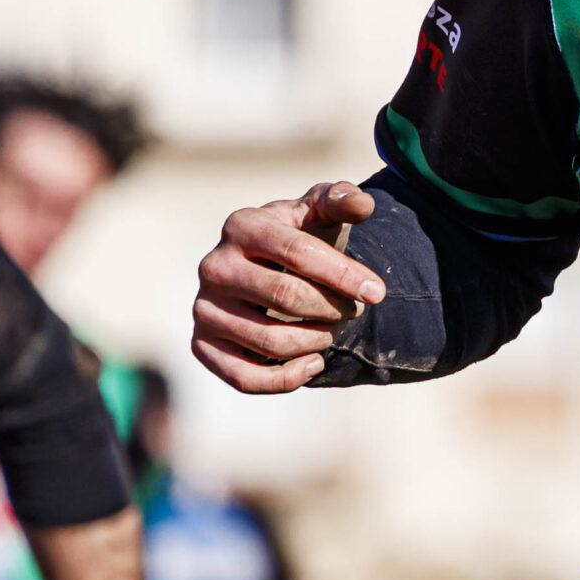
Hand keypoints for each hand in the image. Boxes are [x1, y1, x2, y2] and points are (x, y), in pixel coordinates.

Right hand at [192, 183, 382, 393]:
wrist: (263, 267)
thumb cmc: (299, 236)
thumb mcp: (319, 210)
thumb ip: (342, 199)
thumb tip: (362, 204)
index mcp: (243, 225)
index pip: (299, 253)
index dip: (344, 275)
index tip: (378, 293)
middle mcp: (214, 266)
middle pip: (287, 298)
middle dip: (333, 309)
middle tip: (353, 311)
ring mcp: (203, 308)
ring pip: (270, 341)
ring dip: (317, 341)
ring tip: (333, 330)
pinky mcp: (201, 344)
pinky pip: (245, 378)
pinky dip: (287, 379)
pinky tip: (314, 363)